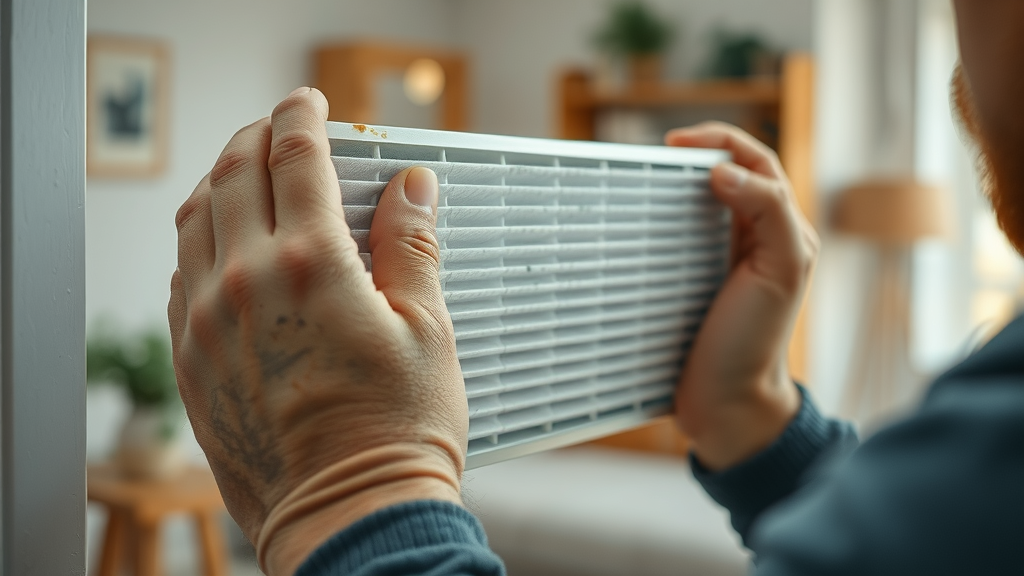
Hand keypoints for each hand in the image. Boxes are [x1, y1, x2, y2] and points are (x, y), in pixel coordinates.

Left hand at [168, 87, 466, 574]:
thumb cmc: (397, 432)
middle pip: (237, 174)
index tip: (312, 103)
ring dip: (221, 179)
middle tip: (281, 125)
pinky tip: (224, 241)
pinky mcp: (191, 362)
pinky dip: (200, 237)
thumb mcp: (427, 328)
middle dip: (259, 135)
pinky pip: (179, 275)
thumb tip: (412, 188)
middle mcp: (245, 284)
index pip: (297, 158)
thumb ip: (413, 245)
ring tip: (248, 171)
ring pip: (195, 219)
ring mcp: (205, 324)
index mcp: (311, 266)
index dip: (304, 117)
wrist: (349, 518)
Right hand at [665, 122, 816, 470]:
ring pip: (701, 203)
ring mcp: (723, 261)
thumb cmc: (756, 343)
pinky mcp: (694, 281)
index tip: (675, 145)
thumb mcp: (780, 271)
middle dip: (695, 156)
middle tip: (656, 160)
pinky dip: (660, 223)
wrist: (727, 405)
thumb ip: (768, 212)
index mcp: (783, 229)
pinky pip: (678, 237)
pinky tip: (639, 228)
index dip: (719, 141)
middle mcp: (756, 239)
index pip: (756, 162)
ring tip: (647, 185)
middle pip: (728, 174)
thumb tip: (724, 174)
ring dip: (676, 187)